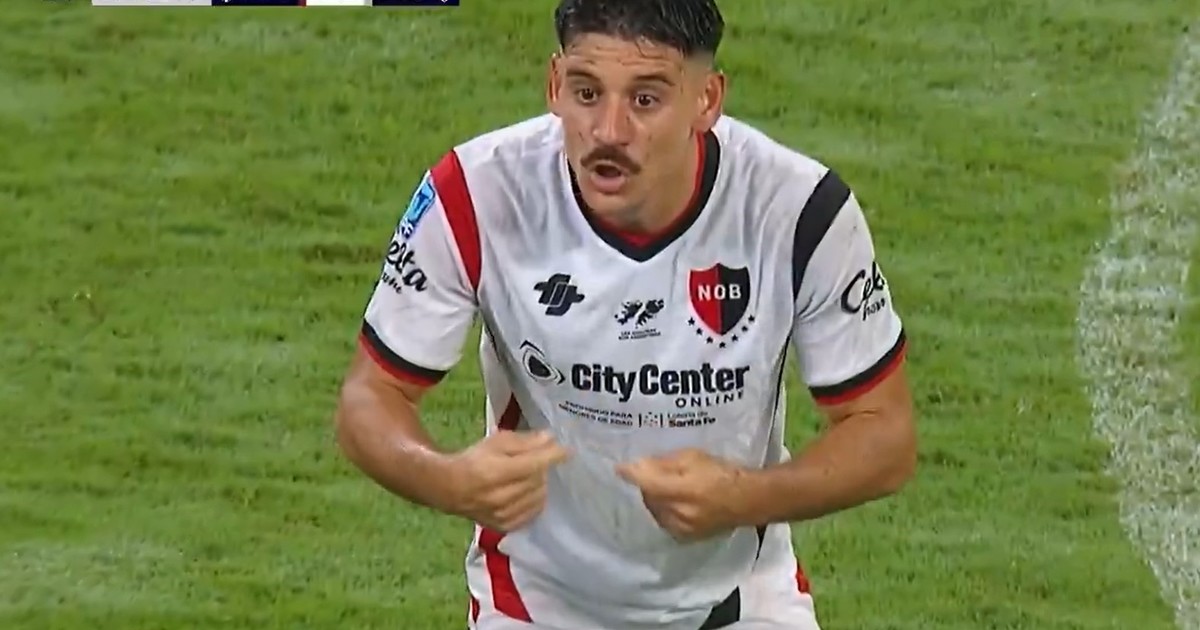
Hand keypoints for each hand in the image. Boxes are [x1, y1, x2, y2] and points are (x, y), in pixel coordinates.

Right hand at [445, 430, 569, 532]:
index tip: (567, 451)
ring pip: (538, 498)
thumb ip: (524, 442)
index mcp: (495, 473)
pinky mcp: (505, 527)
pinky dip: (533, 501)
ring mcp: (503, 516)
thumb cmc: (475, 460)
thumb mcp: (496, 442)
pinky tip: (525, 493)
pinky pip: (532, 513)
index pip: (534, 464)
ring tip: (526, 477)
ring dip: (538, 485)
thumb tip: (550, 440)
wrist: (450, 489)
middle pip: (538, 481)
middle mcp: (500, 498)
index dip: (553, 456)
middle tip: (533, 461)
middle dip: (541, 469)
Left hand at [616, 448, 749, 542]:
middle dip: (649, 485)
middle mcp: (676, 513)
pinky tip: (676, 504)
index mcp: (680, 490)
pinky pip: (665, 522)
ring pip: (655, 511)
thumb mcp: (693, 457)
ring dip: (656, 500)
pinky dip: (665, 512)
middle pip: (648, 498)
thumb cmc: (721, 472)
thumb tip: (639, 465)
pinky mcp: (685, 537)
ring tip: (670, 489)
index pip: (645, 482)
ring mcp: (680, 528)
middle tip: (658, 474)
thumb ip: (664, 463)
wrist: (748, 500)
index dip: (630, 474)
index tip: (619, 468)